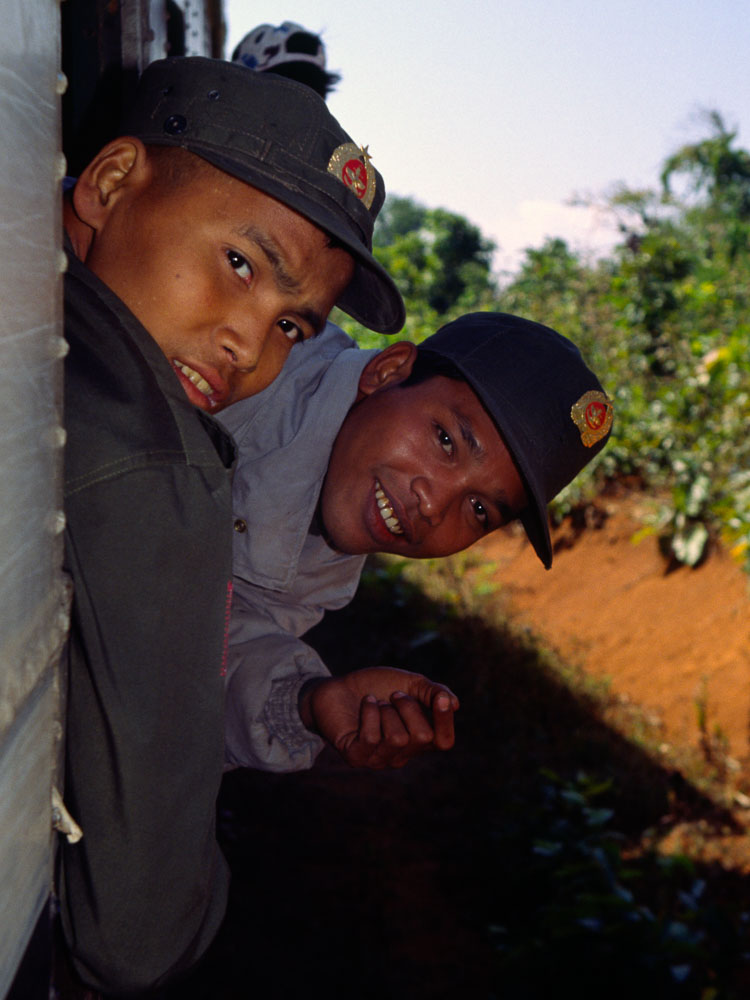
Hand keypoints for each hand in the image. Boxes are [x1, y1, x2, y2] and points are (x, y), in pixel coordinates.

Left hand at [300, 667, 458, 768]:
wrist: (337, 686)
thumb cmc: (375, 686)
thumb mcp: (408, 683)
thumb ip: (432, 692)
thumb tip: (455, 704)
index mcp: (418, 740)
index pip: (444, 741)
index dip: (445, 722)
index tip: (440, 699)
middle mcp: (401, 754)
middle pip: (422, 736)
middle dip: (408, 707)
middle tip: (393, 696)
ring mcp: (378, 759)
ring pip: (397, 737)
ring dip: (386, 710)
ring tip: (376, 703)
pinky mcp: (355, 756)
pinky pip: (371, 738)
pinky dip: (370, 712)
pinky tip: (366, 703)